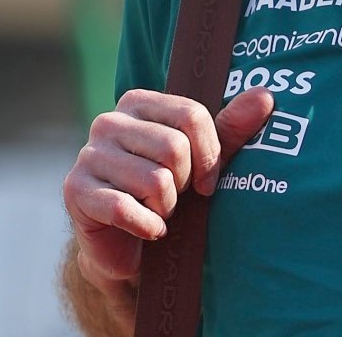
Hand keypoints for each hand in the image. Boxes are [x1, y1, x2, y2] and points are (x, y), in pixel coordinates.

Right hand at [62, 87, 276, 307]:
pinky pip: (125, 208)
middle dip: (185, 183)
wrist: (127, 245)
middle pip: (174, 147)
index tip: (208, 180)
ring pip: (154, 180)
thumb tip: (265, 96)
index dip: (210, 154)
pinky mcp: (75, 190)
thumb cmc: (170, 192)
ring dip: (167, 207)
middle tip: (177, 196)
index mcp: (138, 103)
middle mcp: (108, 121)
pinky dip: (148, 226)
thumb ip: (232, 128)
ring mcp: (88, 155)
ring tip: (160, 209)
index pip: (190, 115)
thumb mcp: (204, 160)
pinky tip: (149, 228)